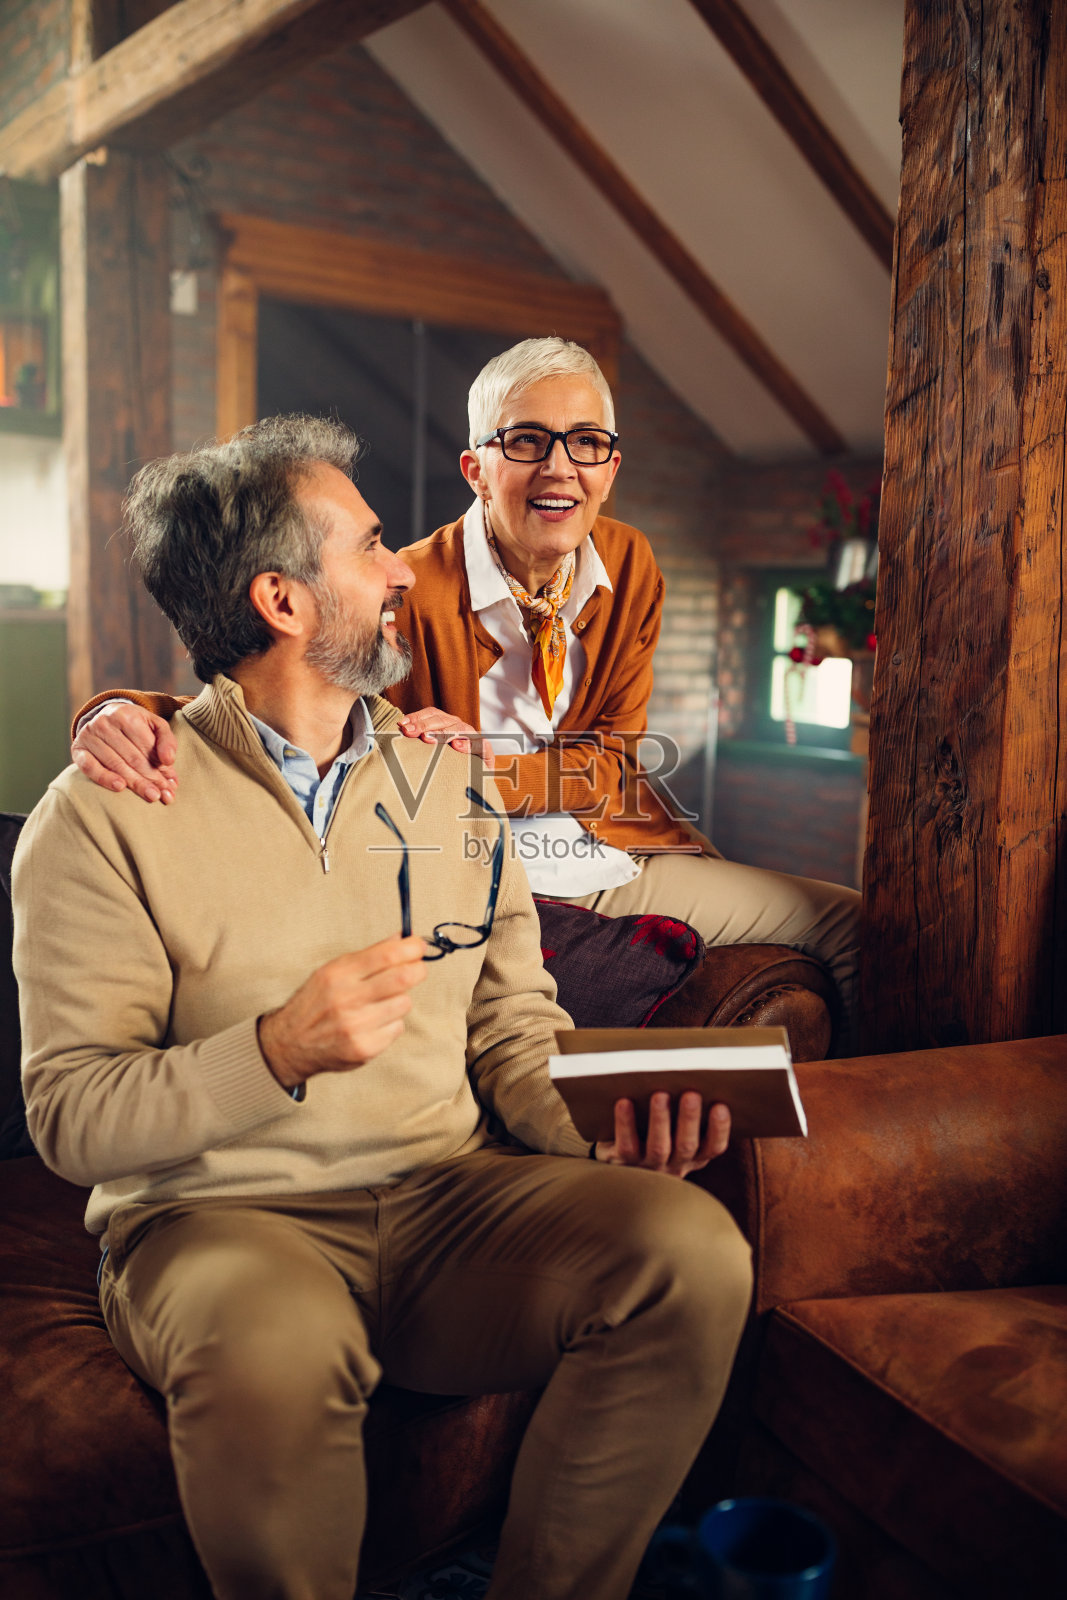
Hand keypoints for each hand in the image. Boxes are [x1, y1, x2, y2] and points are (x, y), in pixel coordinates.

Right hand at [72, 703, 177, 803]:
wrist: (106, 717)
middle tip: (165, 795)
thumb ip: (167, 740)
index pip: (146, 745)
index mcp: (125, 714)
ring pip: (115, 764)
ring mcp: (89, 736)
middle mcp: (104, 723)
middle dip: (151, 778)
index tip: (172, 783)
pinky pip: (90, 767)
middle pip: (133, 757)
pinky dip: (105, 778)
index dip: (161, 766)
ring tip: (151, 796)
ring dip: (135, 783)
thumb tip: (169, 761)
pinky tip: (120, 787)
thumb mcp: (154, 725)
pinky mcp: (78, 749)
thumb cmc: (135, 725)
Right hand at [257, 935, 427, 1089]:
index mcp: (338, 974)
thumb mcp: (332, 971)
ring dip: (400, 1000)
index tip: (419, 946)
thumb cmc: (316, 1002)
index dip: (411, 948)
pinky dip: (391, 1023)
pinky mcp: (364, 1048)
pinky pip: (397, 1028)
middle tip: (417, 968)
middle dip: (418, 970)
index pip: (386, 955)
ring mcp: (356, 1026)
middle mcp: (346, 999)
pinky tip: (373, 1023)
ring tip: (382, 1002)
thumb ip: (368, 956)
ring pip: (404, 1003)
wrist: (290, 1043)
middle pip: (403, 978)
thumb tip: (401, 938)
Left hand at [398, 707, 495, 768]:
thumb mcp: (432, 755)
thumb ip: (419, 742)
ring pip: (460, 729)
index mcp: (447, 725)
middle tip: (410, 732)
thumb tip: (399, 731)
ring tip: (428, 738)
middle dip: (424, 725)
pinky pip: (480, 745)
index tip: (402, 725)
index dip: (417, 717)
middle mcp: (460, 728)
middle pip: (443, 721)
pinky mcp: (486, 752)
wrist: (474, 785)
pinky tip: (457, 746)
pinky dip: (469, 744)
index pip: (432, 714)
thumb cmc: (448, 769)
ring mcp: (474, 739)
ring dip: (443, 733)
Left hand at [594, 1092, 730, 1177]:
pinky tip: (623, 1102)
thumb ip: (685, 1110)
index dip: (719, 1129)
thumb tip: (693, 1074)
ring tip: (660, 1095)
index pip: (714, 1147)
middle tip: (691, 1094)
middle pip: (686, 1145)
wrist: (617, 1159)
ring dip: (660, 1120)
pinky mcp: (623, 1162)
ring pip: (659, 1146)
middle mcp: (675, 1164)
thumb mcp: (675, 1127)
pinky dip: (626, 1123)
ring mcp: (649, 1166)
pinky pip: (626, 1145)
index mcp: (694, 1155)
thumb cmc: (652, 1130)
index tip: (721, 1106)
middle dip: (690, 1119)